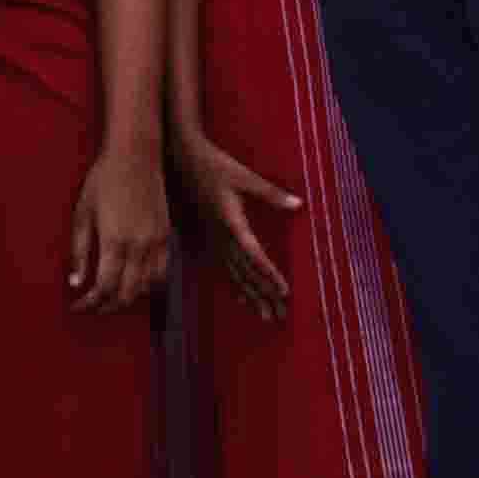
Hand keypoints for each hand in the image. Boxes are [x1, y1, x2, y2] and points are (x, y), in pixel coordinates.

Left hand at [69, 138, 173, 314]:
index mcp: (115, 240)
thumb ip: (80, 251)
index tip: (77, 306)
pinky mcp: (167, 235)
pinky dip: (148, 284)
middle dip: (107, 307)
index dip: (89, 304)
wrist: (136, 153)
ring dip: (127, 298)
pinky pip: (162, 272)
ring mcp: (157, 241)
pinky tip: (134, 280)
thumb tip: (76, 282)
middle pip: (126, 295)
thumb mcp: (83, 212)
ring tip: (110, 296)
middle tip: (92, 305)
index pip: (104, 288)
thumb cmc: (104, 178)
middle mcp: (139, 245)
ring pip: (146, 288)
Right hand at [169, 124, 299, 323]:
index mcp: (232, 223)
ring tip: (264, 315)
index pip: (255, 256)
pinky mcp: (206, 238)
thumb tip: (298, 204)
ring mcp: (212, 239)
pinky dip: (234, 286)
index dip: (270, 275)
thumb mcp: (244, 176)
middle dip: (263, 295)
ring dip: (251, 296)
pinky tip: (241, 299)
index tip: (285, 293)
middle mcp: (221, 237)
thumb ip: (270, 193)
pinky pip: (221, 268)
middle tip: (279, 316)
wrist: (180, 161)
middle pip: (245, 273)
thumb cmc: (213, 165)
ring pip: (234, 274)